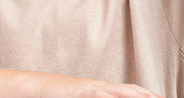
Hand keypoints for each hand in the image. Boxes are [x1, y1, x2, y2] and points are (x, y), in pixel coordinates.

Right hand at [37, 73, 163, 97]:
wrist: (34, 87)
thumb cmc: (55, 95)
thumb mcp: (80, 97)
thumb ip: (95, 96)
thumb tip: (106, 95)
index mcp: (99, 89)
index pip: (128, 91)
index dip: (145, 95)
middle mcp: (99, 87)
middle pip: (130, 90)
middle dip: (149, 96)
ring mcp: (92, 88)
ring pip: (122, 91)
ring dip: (139, 95)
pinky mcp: (83, 91)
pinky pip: (103, 95)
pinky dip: (118, 96)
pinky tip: (130, 97)